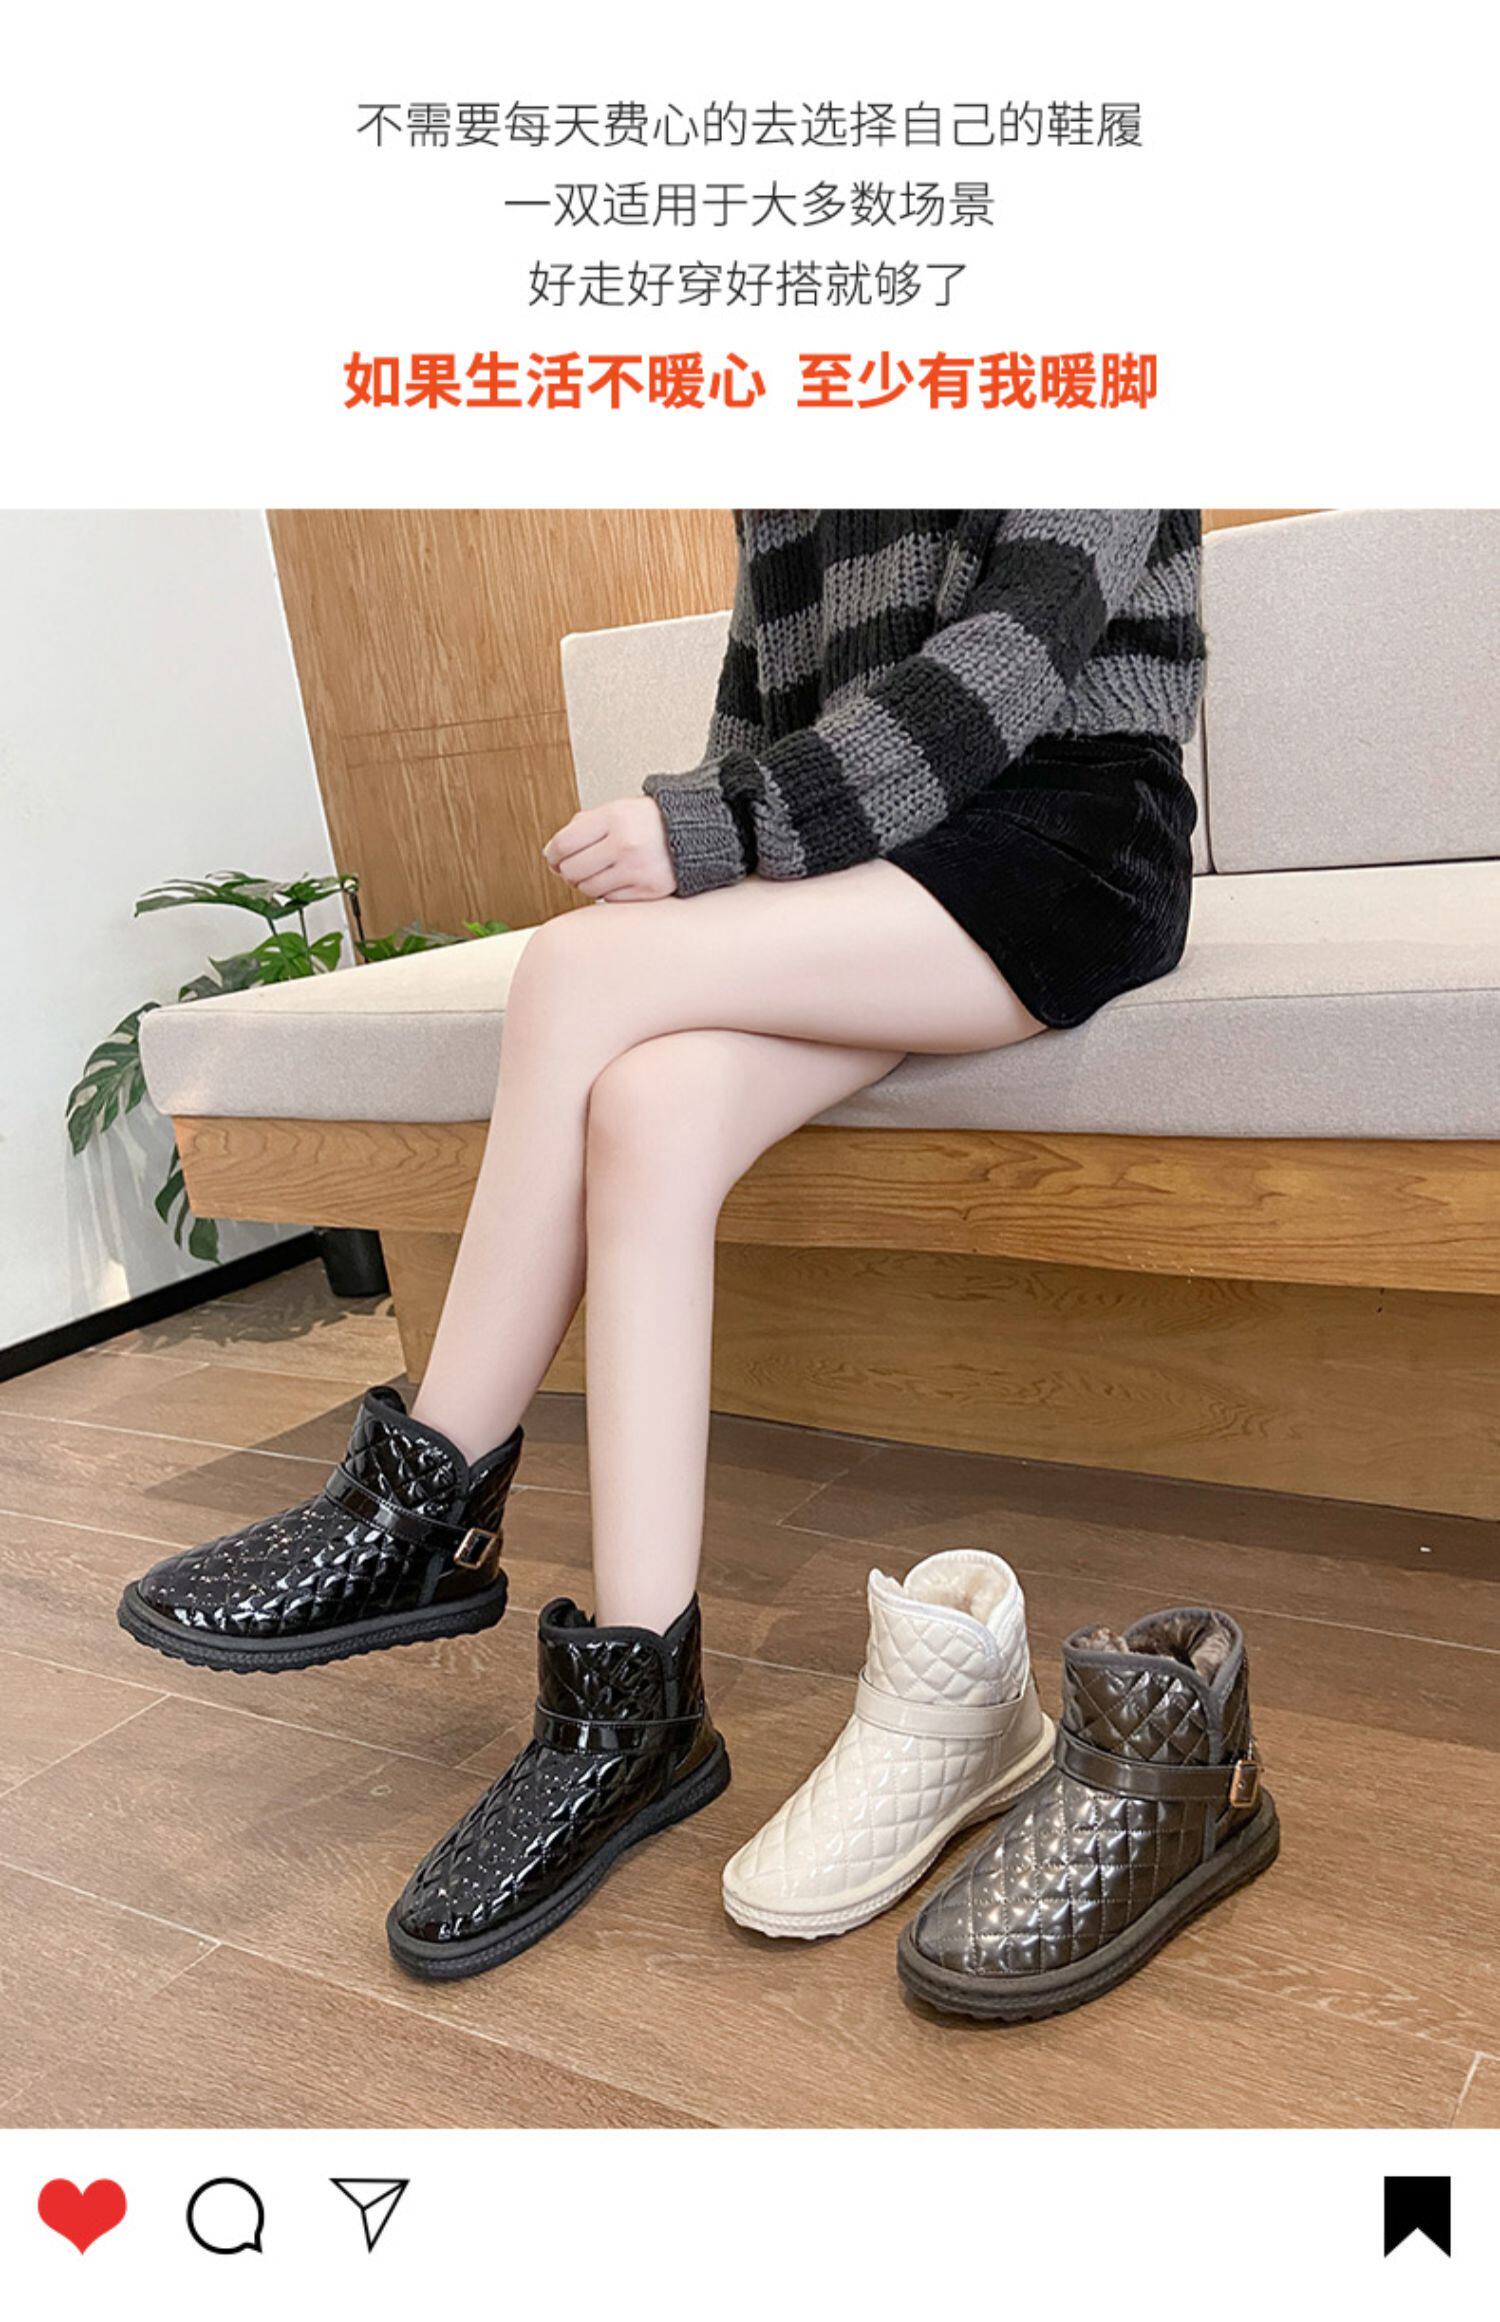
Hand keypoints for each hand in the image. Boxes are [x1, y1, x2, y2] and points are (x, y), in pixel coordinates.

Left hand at [541, 796, 676, 900]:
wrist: (696, 831)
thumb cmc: (651, 822)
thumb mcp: (617, 809)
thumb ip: (584, 826)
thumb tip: (553, 853)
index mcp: (614, 817)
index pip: (564, 844)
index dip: (552, 854)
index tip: (553, 858)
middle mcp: (625, 843)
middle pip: (572, 871)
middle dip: (568, 871)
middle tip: (574, 867)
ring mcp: (637, 869)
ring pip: (589, 889)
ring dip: (588, 883)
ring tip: (599, 872)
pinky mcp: (649, 890)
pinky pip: (610, 901)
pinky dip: (609, 893)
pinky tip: (618, 879)